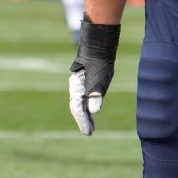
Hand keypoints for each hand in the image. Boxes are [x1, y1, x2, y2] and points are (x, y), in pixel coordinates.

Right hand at [68, 16, 119, 135]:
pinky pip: (84, 97)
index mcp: (77, 86)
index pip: (78, 107)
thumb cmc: (99, 60)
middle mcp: (77, 86)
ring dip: (85, 114)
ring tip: (91, 125)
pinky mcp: (86, 81)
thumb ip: (96, 93)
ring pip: (80, 102)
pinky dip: (88, 106)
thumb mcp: (100, 77)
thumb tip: (94, 111)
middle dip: (83, 120)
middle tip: (89, 132)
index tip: (88, 132)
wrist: (99, 44)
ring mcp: (81, 84)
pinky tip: (92, 110)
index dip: (83, 121)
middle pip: (77, 106)